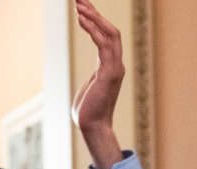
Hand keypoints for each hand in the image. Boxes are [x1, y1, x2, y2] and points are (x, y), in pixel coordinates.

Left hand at [72, 0, 124, 168]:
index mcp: (111, 67)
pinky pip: (104, 45)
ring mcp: (115, 68)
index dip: (96, 20)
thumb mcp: (91, 88)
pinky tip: (82, 20)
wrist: (93, 127)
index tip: (83, 7)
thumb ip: (94, 79)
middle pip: (111, 30)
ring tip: (79, 5)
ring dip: (94, 18)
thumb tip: (90, 82)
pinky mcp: (110, 73)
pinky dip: (94, 30)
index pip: (107, 37)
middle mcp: (116, 65)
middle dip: (96, 13)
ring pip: (110, 34)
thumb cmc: (88, 112)